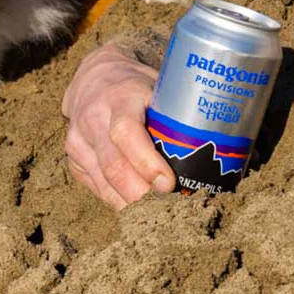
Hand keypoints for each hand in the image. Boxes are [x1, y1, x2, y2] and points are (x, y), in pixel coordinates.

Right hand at [61, 44, 174, 209]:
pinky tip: (140, 210)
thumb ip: (176, 112)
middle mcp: (93, 119)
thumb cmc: (137, 85)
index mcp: (119, 97)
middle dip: (141, 194)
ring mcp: (78, 141)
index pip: (126, 132)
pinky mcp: (74, 160)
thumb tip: (219, 144)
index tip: (169, 184)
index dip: (146, 162)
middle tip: (170, 209)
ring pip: (104, 182)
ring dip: (132, 204)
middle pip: (113, 165)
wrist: (94, 78)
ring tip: (160, 215)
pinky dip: (120, 202)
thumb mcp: (158, 86)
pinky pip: (98, 188)